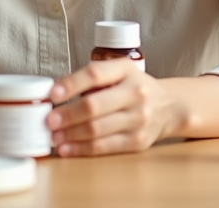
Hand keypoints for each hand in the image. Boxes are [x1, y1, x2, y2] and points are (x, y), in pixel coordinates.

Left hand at [46, 59, 183, 156]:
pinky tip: (68, 149)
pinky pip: (105, 147)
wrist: (169, 106)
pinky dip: (82, 149)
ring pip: (96, 129)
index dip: (71, 84)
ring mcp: (138, 118)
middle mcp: (135, 93)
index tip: (52, 94)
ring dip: (70, 135)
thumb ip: (93, 79)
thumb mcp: (119, 72)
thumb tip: (56, 93)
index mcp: (126, 70)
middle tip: (49, 121)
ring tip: (54, 137)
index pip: (94, 74)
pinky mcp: (137, 141)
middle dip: (67, 115)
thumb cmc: (135, 88)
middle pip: (94, 106)